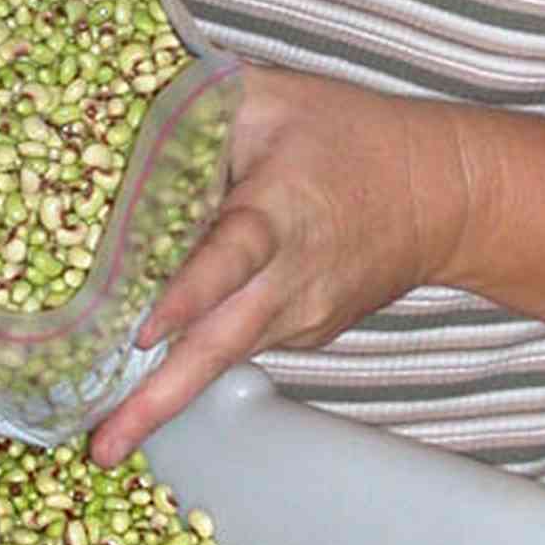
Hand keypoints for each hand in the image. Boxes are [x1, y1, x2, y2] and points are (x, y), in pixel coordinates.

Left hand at [86, 65, 466, 464]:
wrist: (441, 196)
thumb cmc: (352, 137)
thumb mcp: (276, 96)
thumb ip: (201, 103)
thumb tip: (122, 104)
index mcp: (280, 211)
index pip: (232, 256)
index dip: (190, 293)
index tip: (144, 329)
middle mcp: (290, 278)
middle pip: (221, 344)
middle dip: (160, 398)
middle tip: (103, 448)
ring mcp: (299, 317)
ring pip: (223, 359)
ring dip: (164, 398)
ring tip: (103, 439)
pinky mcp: (302, 335)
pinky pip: (238, 346)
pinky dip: (194, 366)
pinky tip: (144, 385)